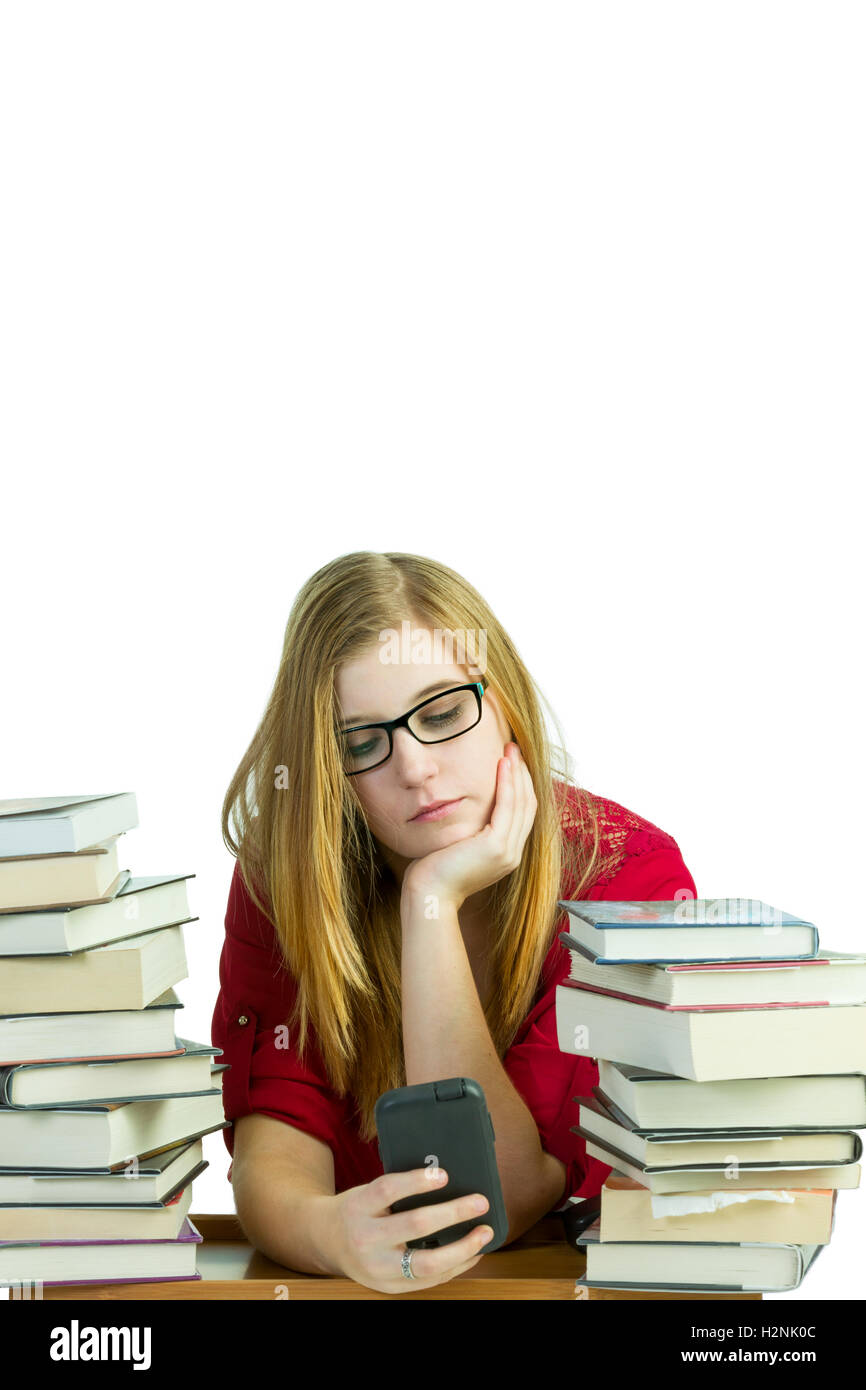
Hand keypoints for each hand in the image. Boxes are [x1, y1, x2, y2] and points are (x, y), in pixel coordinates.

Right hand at [328, 1166, 493, 1292]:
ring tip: (485, 1232)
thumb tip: (446, 1179)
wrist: (326, 1241)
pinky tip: (472, 1252)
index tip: (444, 1174)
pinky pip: (428, 1280)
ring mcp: (377, 1268)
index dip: (417, 1182)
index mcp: (359, 1207)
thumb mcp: (367, 1192)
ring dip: (462, 1248)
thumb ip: (398, 1190)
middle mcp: (366, 1239)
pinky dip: (455, 1266)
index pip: (388, 1190)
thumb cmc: (357, 1210)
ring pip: (426, 1263)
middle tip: (479, 1202)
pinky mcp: (388, 1286)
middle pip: (414, 1225)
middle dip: (453, 1213)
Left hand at [401, 742, 536, 910]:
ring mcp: (508, 851)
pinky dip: (507, 783)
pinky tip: (502, 765)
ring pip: (521, 803)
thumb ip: (470, 831)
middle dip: (522, 774)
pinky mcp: (496, 846)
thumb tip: (466, 810)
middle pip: (527, 805)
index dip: (520, 785)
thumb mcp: (459, 847)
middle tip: (514, 748)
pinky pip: (507, 807)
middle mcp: (512, 853)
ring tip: (510, 749)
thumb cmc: (434, 871)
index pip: (522, 813)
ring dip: (517, 773)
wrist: (429, 894)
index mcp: (506, 854)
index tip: (512, 762)